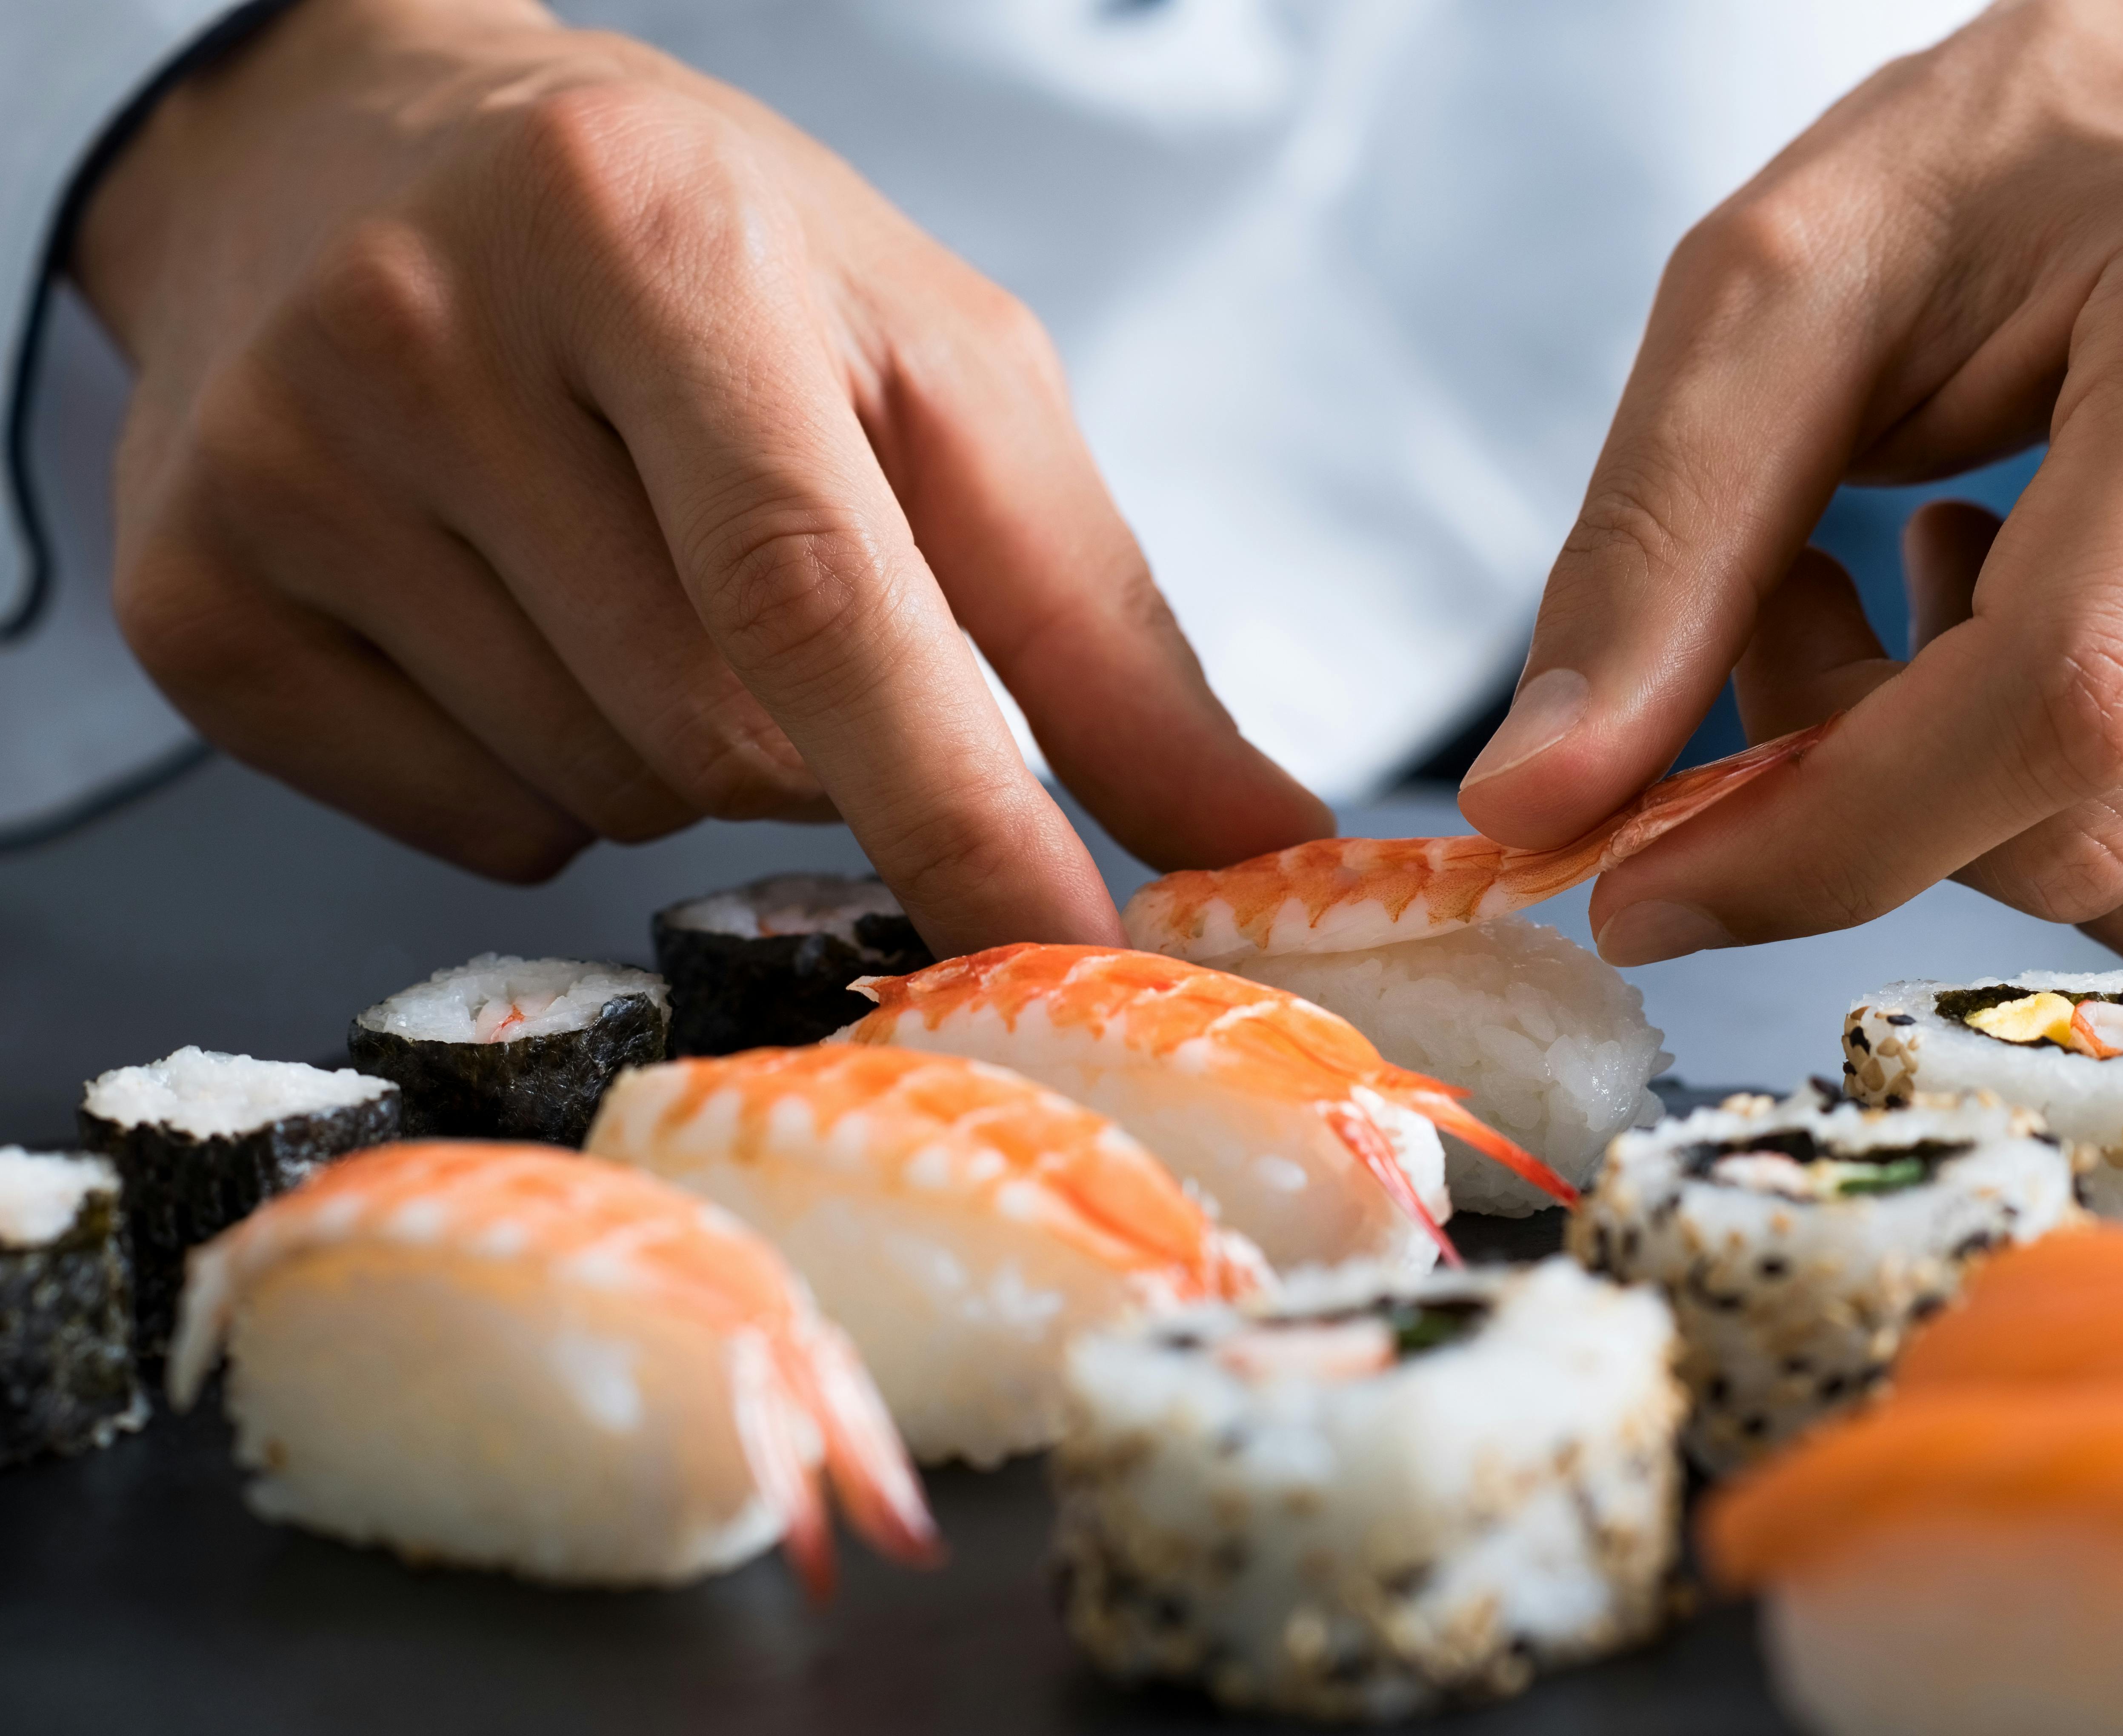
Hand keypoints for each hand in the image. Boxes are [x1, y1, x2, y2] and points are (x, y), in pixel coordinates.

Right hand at [75, 0, 1325, 951]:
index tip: (1074, 961)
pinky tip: (513, 616)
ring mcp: (287, 474)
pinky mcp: (200, 601)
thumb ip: (1097, 618)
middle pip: (723, 735)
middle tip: (777, 589)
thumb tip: (1258, 843)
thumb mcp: (928, 364)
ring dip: (687, 751)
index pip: (818, 590)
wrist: (355, 149)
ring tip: (627, 566)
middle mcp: (434, 340)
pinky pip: (474, 828)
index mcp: (654, 245)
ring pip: (604, 796)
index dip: (958, 808)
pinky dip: (549, 779)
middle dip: (821, 743)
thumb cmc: (687, 249)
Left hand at [1457, 0, 2122, 970]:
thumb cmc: (2028, 169)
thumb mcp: (1785, 286)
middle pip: (2084, 828)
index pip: (2051, 702)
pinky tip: (2082, 636)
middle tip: (1810, 602)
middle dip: (1872, 788)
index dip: (1815, 837)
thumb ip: (1653, 546)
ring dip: (1976, 805)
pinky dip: (2102, 821)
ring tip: (1955, 588)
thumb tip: (1533, 808)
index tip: (1638, 881)